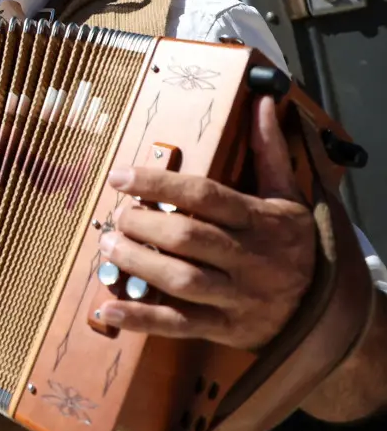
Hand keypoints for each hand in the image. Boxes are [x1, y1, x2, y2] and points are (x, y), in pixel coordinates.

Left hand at [96, 96, 315, 349]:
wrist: (322, 311)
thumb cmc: (293, 244)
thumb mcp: (287, 197)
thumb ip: (269, 151)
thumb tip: (262, 102)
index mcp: (261, 221)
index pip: (205, 196)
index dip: (158, 183)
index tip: (119, 175)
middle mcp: (249, 259)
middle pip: (188, 237)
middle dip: (143, 223)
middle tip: (115, 215)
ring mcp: (237, 297)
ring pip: (182, 281)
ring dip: (138, 263)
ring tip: (108, 246)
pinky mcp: (225, 328)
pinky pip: (179, 325)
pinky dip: (141, 319)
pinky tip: (108, 307)